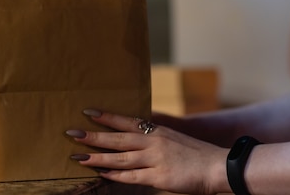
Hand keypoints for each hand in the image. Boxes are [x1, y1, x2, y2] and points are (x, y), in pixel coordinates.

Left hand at [66, 109, 229, 194]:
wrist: (218, 166)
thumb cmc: (194, 153)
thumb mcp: (173, 137)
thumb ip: (152, 135)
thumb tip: (132, 132)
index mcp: (156, 130)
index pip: (126, 120)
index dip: (106, 116)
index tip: (87, 111)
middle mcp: (153, 142)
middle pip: (118, 138)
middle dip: (93, 136)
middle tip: (72, 133)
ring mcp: (155, 160)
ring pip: (120, 158)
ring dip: (97, 158)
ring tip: (78, 157)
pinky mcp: (159, 177)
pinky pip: (132, 177)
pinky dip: (115, 176)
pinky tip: (102, 174)